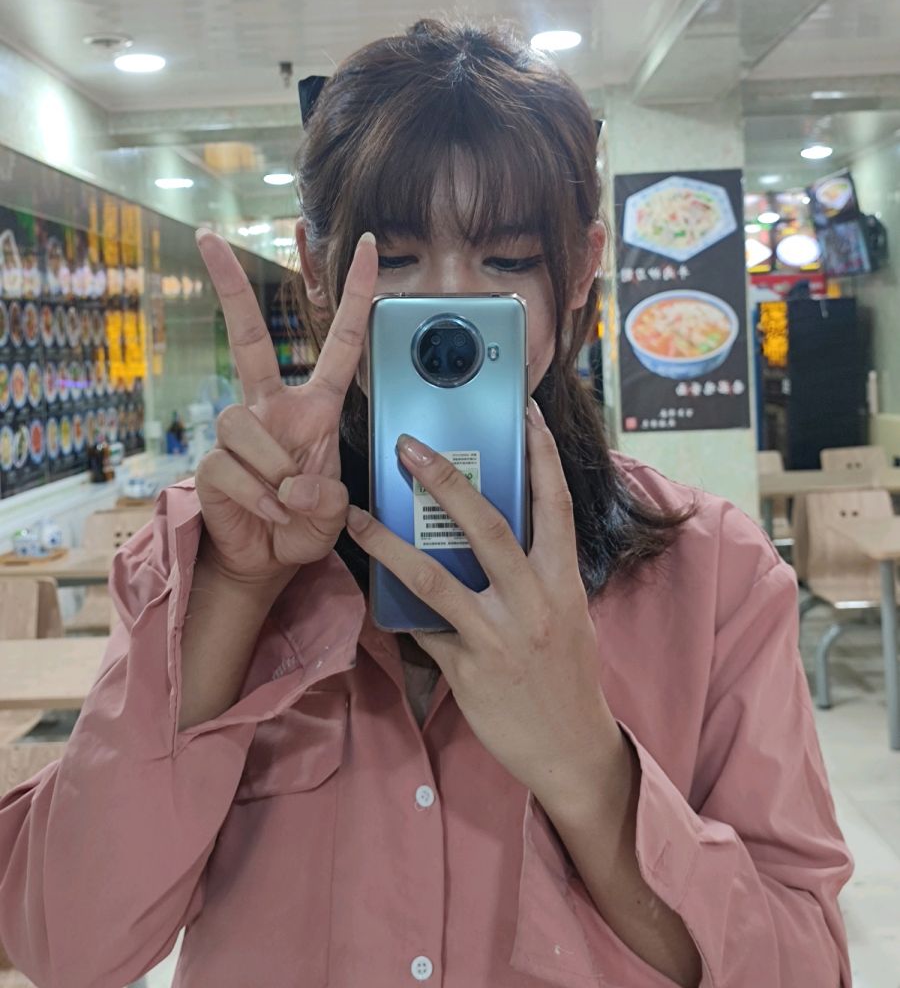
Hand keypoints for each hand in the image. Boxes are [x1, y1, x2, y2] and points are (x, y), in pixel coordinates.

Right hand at [193, 229, 377, 597]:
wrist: (266, 562)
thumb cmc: (305, 525)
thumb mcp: (337, 513)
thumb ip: (326, 498)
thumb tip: (290, 483)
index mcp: (316, 407)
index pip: (339, 342)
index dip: (354, 295)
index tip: (365, 246)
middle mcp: (273, 409)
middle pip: (247, 339)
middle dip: (230, 287)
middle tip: (208, 237)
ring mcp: (239, 432)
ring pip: (241, 425)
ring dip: (272, 471)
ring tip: (284, 502)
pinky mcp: (212, 462)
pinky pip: (230, 467)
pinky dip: (257, 498)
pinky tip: (267, 512)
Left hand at [344, 398, 621, 806]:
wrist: (572, 749)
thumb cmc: (568, 675)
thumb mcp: (567, 614)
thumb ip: (537, 573)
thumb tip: (502, 532)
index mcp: (562, 580)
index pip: (555, 503)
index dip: (542, 454)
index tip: (525, 412)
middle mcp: (533, 600)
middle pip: (485, 525)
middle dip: (444, 480)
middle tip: (406, 447)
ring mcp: (498, 635)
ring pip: (435, 576)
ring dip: (389, 542)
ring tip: (355, 515)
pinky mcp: (468, 669)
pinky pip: (423, 628)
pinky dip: (397, 608)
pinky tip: (371, 589)